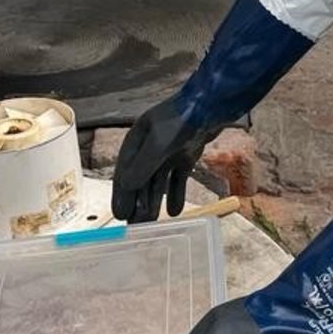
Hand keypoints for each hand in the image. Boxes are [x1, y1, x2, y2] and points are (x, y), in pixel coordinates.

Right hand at [111, 97, 218, 221]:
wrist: (211, 106)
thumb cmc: (181, 120)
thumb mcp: (158, 144)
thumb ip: (143, 166)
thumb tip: (126, 187)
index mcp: (136, 141)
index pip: (124, 172)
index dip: (121, 194)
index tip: (120, 215)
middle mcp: (149, 147)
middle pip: (140, 180)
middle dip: (137, 202)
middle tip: (135, 226)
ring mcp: (168, 152)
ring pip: (157, 181)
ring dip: (154, 201)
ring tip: (152, 223)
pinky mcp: (185, 155)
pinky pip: (177, 180)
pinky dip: (175, 194)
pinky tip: (174, 212)